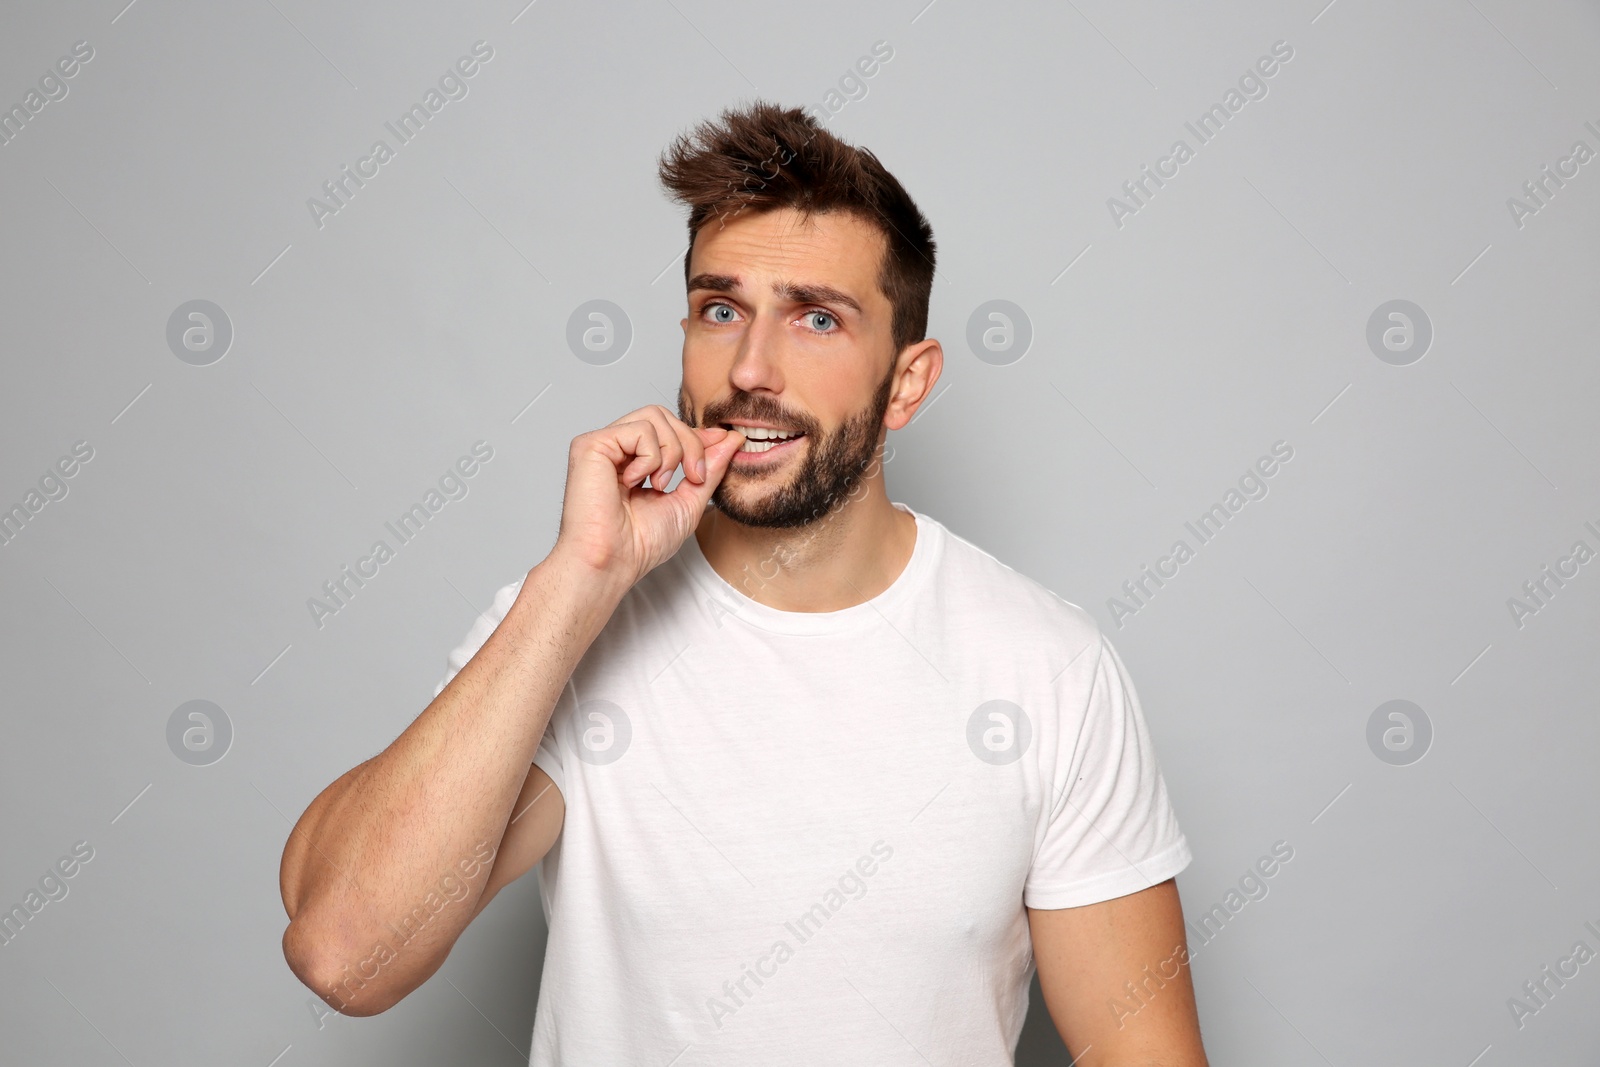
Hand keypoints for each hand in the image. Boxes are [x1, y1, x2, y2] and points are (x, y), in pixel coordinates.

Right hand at [551, 405, 744, 587]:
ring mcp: (602, 444)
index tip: (726, 444)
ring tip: (660, 485)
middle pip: (664, 416)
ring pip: (654, 416)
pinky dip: (650, 458)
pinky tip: (635, 483)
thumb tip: (731, 439)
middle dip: (691, 444)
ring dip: (672, 452)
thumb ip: (709, 470)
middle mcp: (617, 449)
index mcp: (634, 461)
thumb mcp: (689, 502)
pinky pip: (639, 429)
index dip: (699, 435)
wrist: (614, 561)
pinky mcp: (590, 444)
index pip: (670, 428)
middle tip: (694, 478)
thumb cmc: (640, 543)